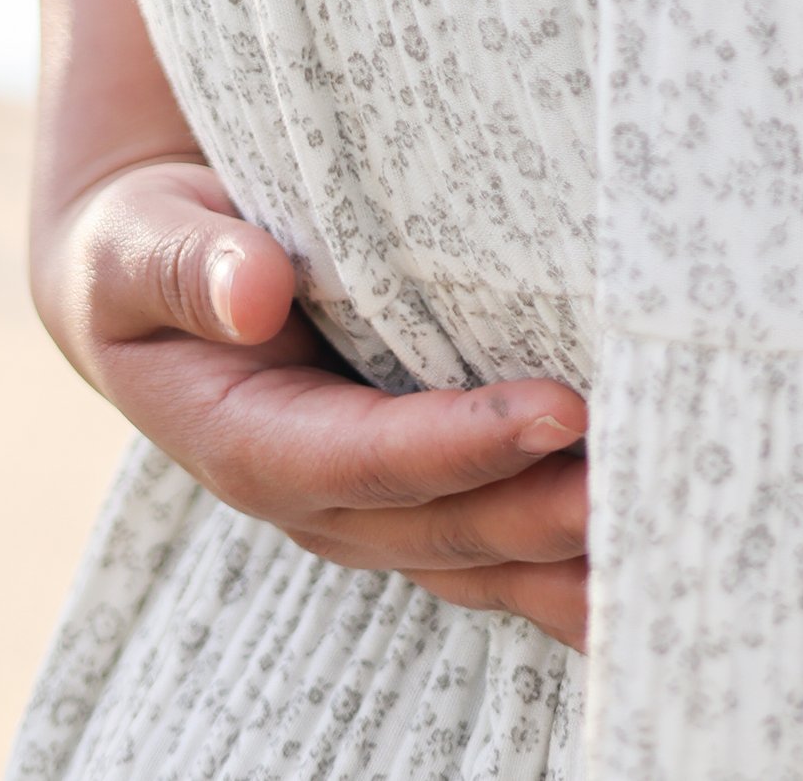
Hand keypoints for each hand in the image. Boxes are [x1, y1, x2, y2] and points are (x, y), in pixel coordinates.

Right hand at [32, 154, 590, 644]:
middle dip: (541, 513)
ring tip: (667, 538)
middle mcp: (316, 493)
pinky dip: (562, 555)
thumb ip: (184, 266)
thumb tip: (255, 290)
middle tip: (639, 482)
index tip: (559, 409)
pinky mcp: (412, 484)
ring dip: (567, 557)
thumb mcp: (134, 245)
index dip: (462, 444)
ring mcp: (368, 501)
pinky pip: (492, 536)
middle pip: (441, 525)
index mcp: (245, 440)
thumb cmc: (140, 248)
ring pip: (478, 554)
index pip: (366, 457)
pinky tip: (644, 556)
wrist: (144, 272)